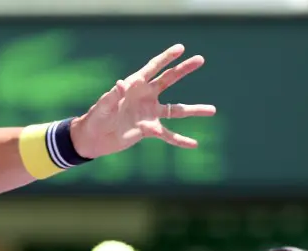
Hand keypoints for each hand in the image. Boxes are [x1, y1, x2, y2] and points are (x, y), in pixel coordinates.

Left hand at [70, 43, 216, 157]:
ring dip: (194, 110)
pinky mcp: (149, 129)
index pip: (152, 68)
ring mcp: (150, 112)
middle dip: (183, 70)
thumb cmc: (96, 118)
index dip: (166, 58)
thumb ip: (112, 96)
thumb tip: (120, 84)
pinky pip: (168, 134)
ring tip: (213, 110)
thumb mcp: (103, 106)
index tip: (181, 48)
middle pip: (168, 80)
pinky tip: (194, 144)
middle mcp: (145, 96)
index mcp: (134, 85)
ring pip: (176, 109)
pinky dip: (180, 140)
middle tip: (200, 59)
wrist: (94, 138)